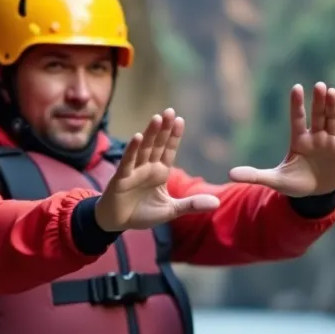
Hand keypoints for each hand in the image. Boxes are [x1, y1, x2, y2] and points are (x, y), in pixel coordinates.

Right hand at [94, 109, 220, 230]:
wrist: (117, 222)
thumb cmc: (142, 213)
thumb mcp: (171, 209)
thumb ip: (192, 205)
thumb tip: (217, 203)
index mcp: (160, 172)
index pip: (168, 150)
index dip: (174, 136)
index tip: (180, 119)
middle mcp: (147, 167)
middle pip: (157, 144)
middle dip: (164, 128)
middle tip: (170, 110)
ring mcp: (134, 171)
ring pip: (144, 149)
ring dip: (150, 133)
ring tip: (157, 118)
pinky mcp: (121, 178)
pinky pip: (127, 162)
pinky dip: (132, 150)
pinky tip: (137, 137)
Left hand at [228, 82, 334, 196]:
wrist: (315, 195)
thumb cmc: (295, 183)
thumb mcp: (275, 180)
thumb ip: (254, 175)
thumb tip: (230, 174)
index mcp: (298, 140)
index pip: (297, 119)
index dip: (297, 105)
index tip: (296, 88)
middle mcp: (315, 136)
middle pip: (317, 115)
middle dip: (318, 102)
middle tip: (319, 86)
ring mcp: (330, 141)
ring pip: (332, 120)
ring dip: (333, 107)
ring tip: (332, 92)